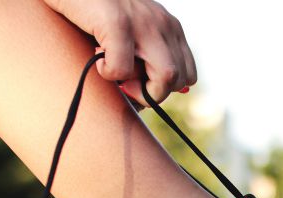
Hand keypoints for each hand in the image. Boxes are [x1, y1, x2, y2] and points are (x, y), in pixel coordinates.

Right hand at [44, 0, 196, 105]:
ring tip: (114, 73)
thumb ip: (144, 56)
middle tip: (126, 84)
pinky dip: (108, 73)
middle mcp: (163, 24)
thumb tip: (144, 102)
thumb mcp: (130, 32)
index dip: (165, 89)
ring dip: (139, 89)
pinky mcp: (118, 22)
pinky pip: (124, 69)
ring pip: (166, 76)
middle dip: (153, 93)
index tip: (139, 84)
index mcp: (170, 27)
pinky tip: (96, 57)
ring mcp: (144, 22)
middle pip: (180, 79)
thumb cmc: (94, 12)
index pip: (188, 75)